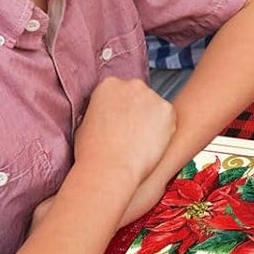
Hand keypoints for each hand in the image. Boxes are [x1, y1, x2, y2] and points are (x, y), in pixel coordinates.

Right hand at [68, 78, 176, 218]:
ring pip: (155, 107)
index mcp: (108, 85)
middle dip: (137, 110)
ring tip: (139, 141)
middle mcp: (132, 85)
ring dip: (151, 120)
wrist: (110, 168)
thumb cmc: (92, 151)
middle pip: (139, 95)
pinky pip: (168, 119)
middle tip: (131, 132)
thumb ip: (98, 111)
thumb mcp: (84, 123)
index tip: (119, 120)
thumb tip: (103, 114)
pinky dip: (163, 130)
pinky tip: (151, 143)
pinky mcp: (168, 111)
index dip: (120, 108)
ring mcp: (152, 97)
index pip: (119, 90)